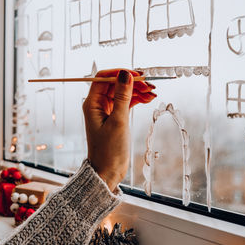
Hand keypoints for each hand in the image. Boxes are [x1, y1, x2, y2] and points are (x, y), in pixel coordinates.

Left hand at [82, 69, 156, 189]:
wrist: (108, 172)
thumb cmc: (109, 150)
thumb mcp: (118, 121)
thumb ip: (122, 96)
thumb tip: (125, 74)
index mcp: (92, 103)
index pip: (103, 78)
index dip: (120, 73)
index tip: (138, 74)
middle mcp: (97, 105)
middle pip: (114, 84)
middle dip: (132, 82)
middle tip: (150, 86)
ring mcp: (106, 111)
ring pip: (122, 92)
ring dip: (137, 91)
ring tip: (153, 93)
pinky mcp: (114, 117)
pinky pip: (125, 102)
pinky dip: (136, 99)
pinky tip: (148, 99)